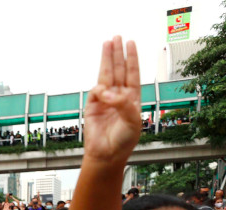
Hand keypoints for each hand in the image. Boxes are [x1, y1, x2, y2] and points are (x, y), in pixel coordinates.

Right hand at [83, 37, 141, 164]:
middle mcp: (118, 96)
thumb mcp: (133, 121)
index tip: (130, 43)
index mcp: (132, 98)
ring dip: (106, 60)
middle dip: (117, 54)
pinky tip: (103, 92)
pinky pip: (95, 92)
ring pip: (105, 75)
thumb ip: (124, 104)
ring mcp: (105, 100)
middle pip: (118, 70)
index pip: (132, 73)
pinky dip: (99, 90)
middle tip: (115, 38)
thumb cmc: (124, 140)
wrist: (107, 154)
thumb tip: (108, 92)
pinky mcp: (92, 107)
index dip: (132, 58)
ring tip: (106, 44)